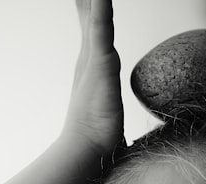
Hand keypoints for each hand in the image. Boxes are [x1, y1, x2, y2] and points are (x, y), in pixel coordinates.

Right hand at [61, 0, 123, 158]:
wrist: (87, 147)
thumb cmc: (97, 133)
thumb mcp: (107, 105)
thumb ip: (109, 99)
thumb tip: (118, 113)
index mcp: (92, 60)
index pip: (92, 22)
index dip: (89, 3)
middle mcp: (89, 54)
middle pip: (89, 12)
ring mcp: (93, 57)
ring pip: (95, 15)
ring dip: (91, 0)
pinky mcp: (101, 63)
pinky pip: (102, 29)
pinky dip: (100, 10)